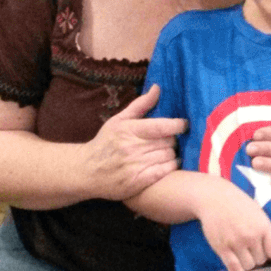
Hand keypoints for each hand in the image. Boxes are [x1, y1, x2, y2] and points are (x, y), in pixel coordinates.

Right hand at [85, 84, 186, 200]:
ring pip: (168, 156)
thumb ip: (140, 105)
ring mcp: (135, 166)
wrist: (87, 171)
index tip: (183, 124)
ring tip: (165, 151)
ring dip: (171, 153)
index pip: (161, 126)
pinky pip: (164, 172)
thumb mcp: (118, 121)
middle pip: (168, 142)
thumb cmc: (105, 143)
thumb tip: (158, 88)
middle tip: (168, 140)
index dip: (177, 125)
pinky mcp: (137, 182)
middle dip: (172, 140)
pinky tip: (169, 163)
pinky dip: (171, 166)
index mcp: (129, 130)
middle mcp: (132, 148)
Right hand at [197, 179, 270, 270]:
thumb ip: (266, 230)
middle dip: (257, 255)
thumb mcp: (258, 213)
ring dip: (246, 262)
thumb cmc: (238, 204)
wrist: (214, 198)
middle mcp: (251, 236)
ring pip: (249, 266)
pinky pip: (234, 268)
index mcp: (263, 226)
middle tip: (250, 247)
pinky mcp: (222, 248)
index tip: (265, 247)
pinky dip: (236, 270)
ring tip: (242, 252)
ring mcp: (236, 243)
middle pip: (262, 260)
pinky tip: (235, 263)